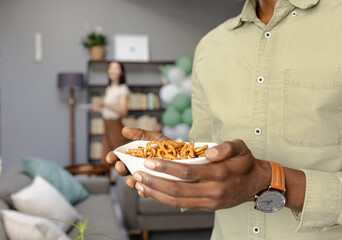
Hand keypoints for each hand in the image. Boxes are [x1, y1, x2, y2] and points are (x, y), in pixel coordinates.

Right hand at [106, 127, 168, 187]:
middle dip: (120, 169)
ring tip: (132, 180)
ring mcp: (145, 178)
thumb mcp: (155, 138)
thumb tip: (124, 130)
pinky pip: (146, 192)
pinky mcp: (153, 188)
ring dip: (130, 181)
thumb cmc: (168, 147)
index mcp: (135, 156)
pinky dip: (143, 191)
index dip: (113, 157)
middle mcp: (138, 167)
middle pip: (124, 170)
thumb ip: (140, 135)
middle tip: (120, 166)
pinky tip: (143, 189)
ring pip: (133, 182)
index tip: (110, 157)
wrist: (185, 158)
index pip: (120, 157)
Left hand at [131, 139, 271, 210]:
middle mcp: (213, 191)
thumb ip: (226, 147)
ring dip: (156, 194)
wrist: (256, 184)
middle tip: (136, 174)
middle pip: (178, 189)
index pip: (188, 172)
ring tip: (139, 185)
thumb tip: (209, 153)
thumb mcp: (241, 147)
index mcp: (220, 174)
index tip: (149, 162)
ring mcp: (209, 202)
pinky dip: (164, 200)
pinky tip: (152, 193)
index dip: (167, 168)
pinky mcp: (206, 207)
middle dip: (155, 182)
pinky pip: (182, 206)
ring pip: (177, 201)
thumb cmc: (245, 162)